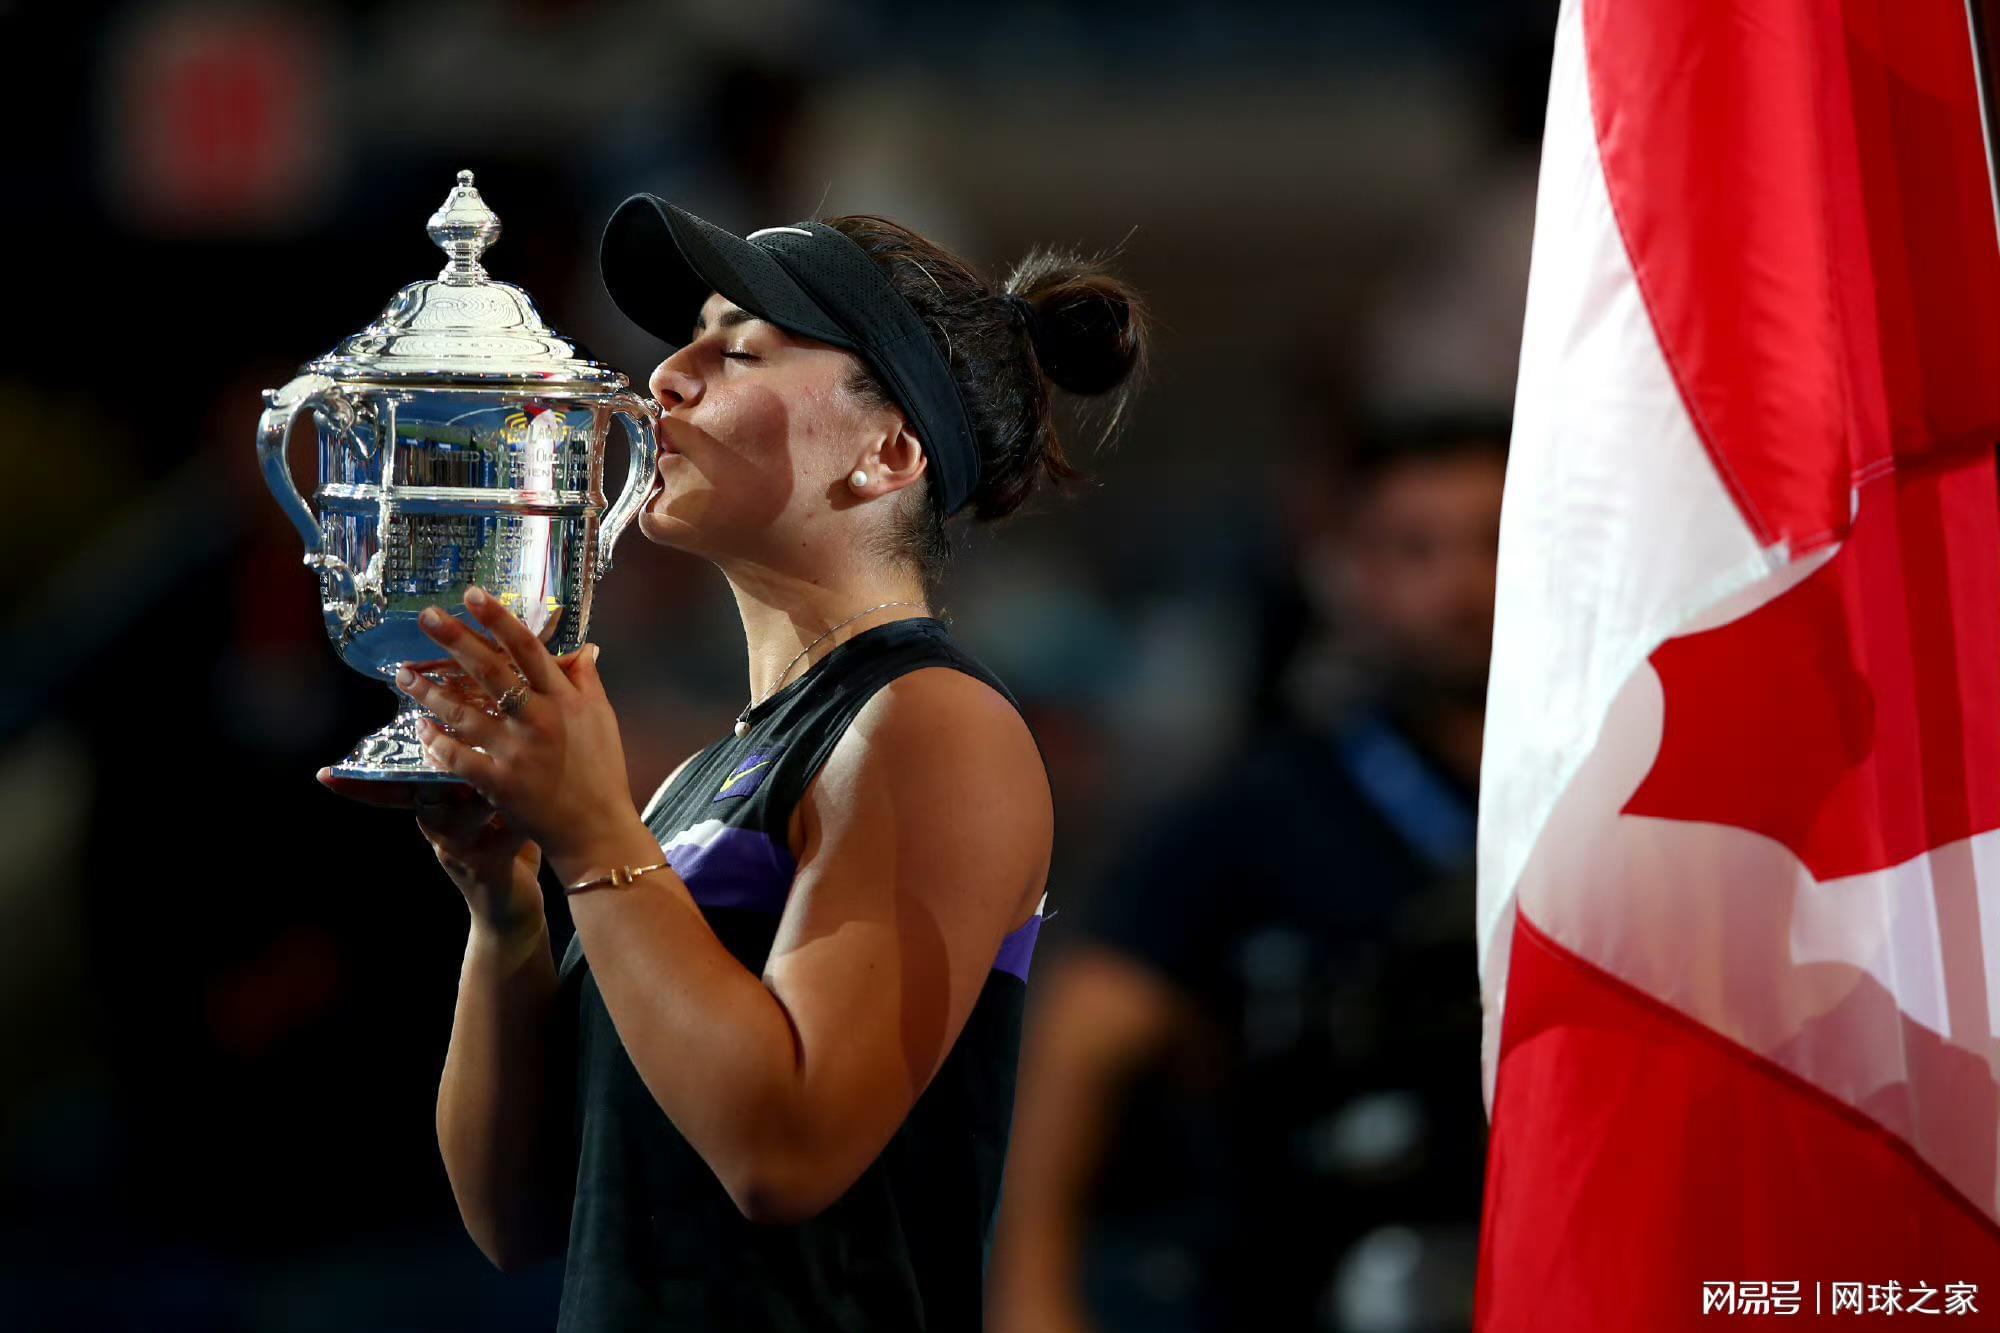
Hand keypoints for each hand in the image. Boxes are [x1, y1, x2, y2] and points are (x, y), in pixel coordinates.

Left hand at [395, 587, 639, 868]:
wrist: (596, 829)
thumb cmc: (602, 772)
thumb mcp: (603, 719)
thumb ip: (587, 681)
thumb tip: (585, 647)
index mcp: (565, 699)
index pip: (529, 649)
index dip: (499, 619)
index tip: (473, 594)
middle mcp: (538, 719)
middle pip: (490, 671)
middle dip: (456, 639)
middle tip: (426, 616)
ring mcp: (516, 752)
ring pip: (463, 712)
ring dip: (429, 691)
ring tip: (404, 673)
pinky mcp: (499, 783)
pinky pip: (457, 757)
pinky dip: (435, 742)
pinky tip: (420, 728)